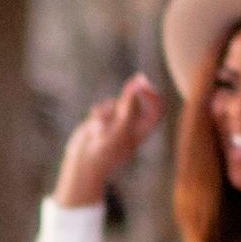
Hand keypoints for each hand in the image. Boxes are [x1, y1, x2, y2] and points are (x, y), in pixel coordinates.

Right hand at [54, 74, 165, 210]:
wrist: (84, 163)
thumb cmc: (106, 151)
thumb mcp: (120, 128)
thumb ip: (130, 107)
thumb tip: (138, 86)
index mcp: (142, 131)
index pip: (156, 109)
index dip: (153, 96)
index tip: (145, 88)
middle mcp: (132, 126)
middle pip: (138, 102)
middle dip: (134, 93)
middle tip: (137, 78)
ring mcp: (117, 123)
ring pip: (118, 103)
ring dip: (111, 107)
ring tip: (101, 122)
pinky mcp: (103, 121)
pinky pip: (104, 108)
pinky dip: (99, 111)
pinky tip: (92, 124)